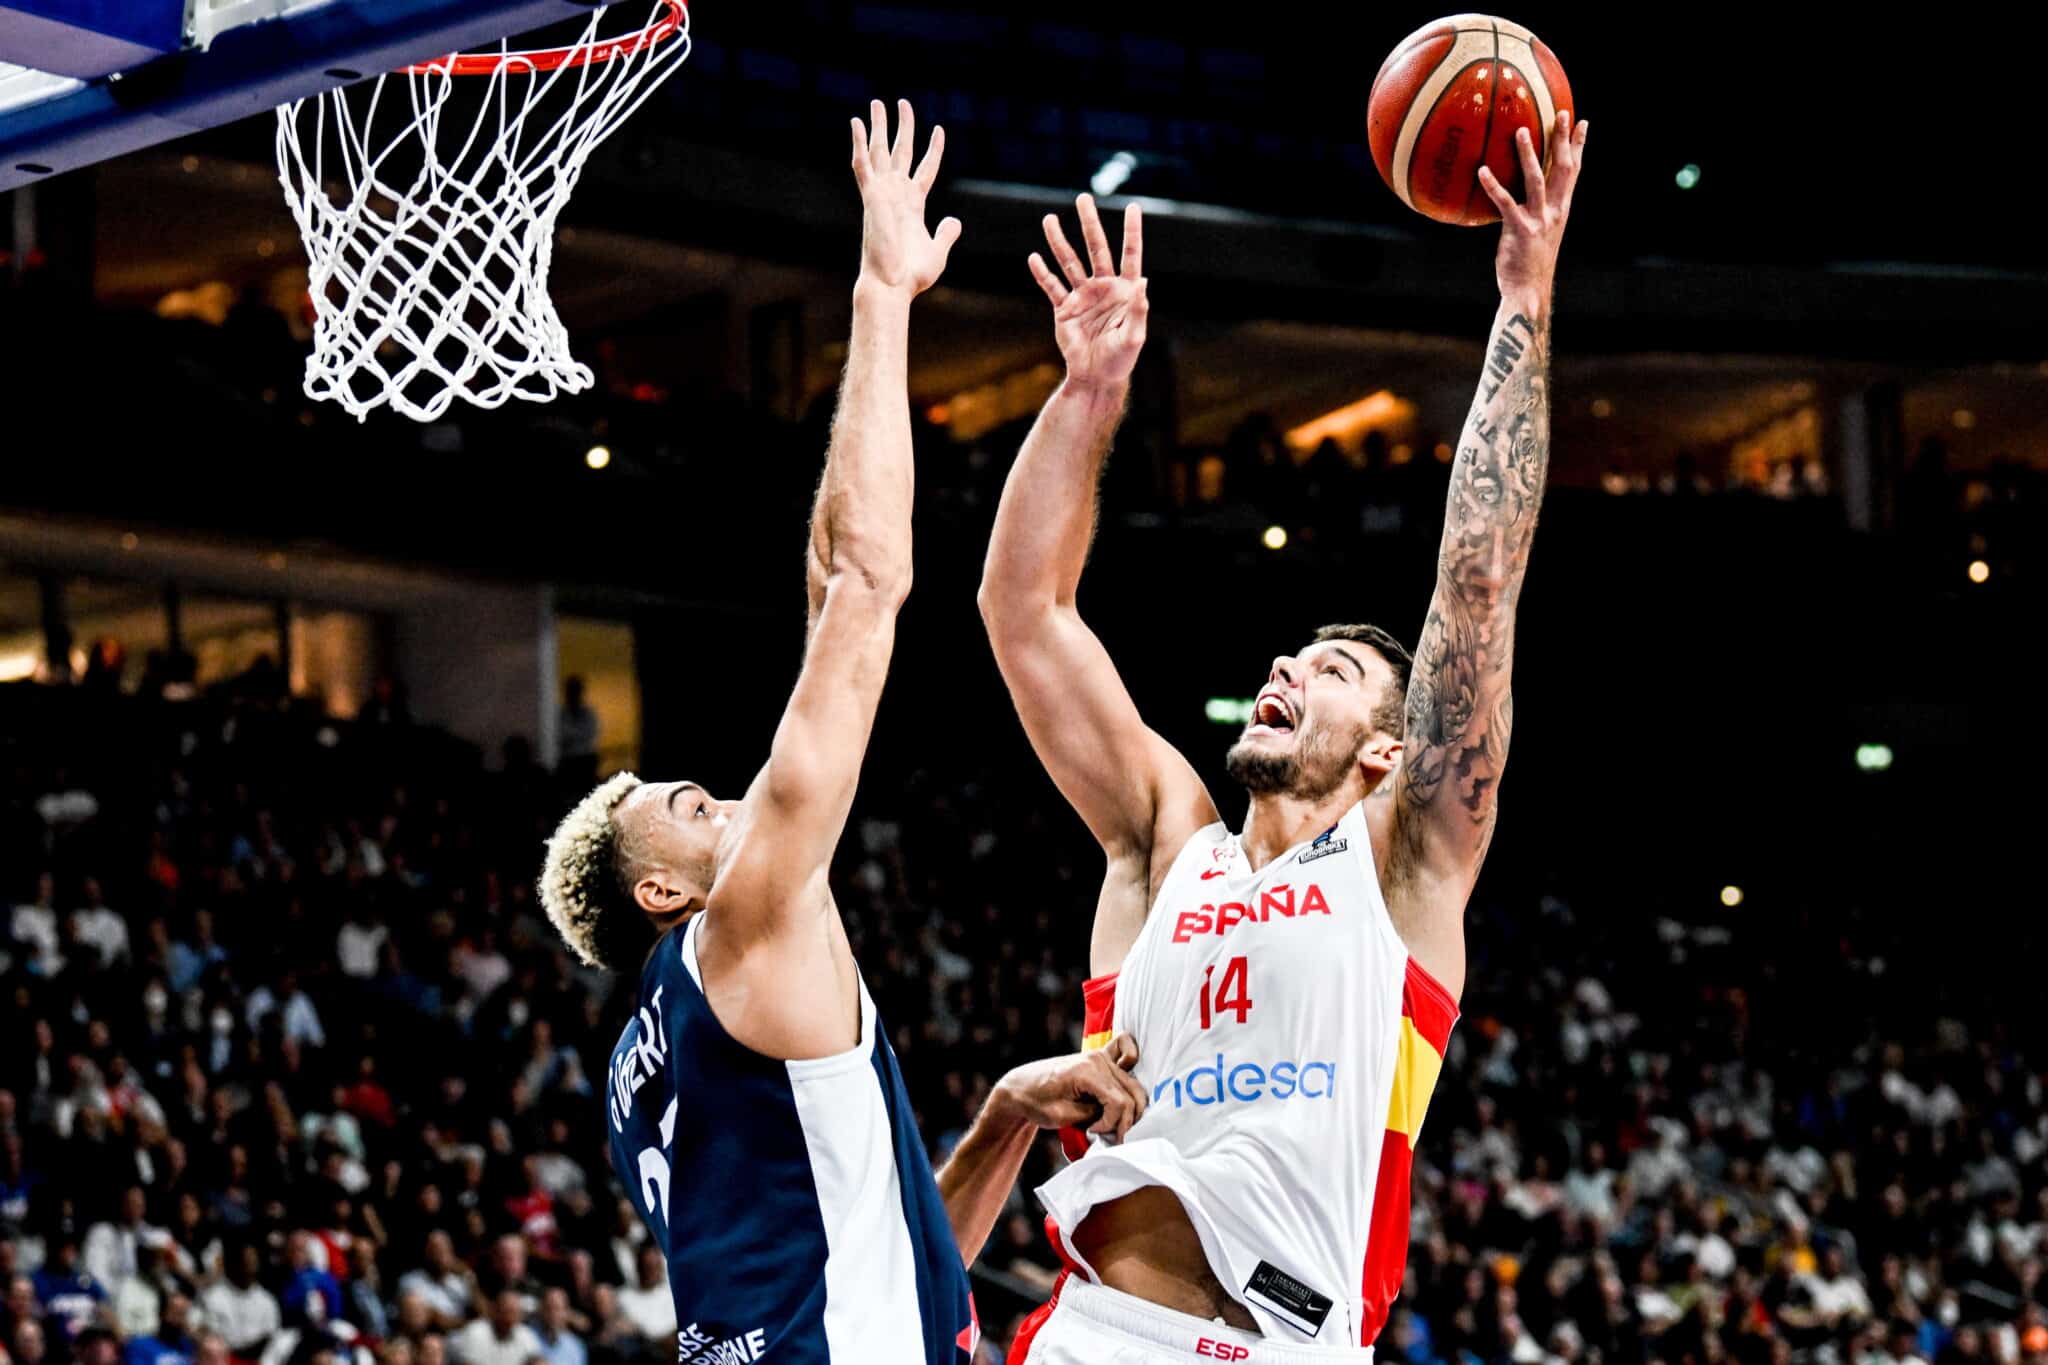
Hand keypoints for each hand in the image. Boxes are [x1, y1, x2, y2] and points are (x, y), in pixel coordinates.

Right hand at [850, 99, 959, 296]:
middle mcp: (896, 194)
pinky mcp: (871, 197)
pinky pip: (863, 165)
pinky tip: (856, 123)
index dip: (934, 150)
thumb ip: (946, 234)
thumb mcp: (938, 251)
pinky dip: (859, 144)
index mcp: (913, 205)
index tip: (939, 130)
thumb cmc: (911, 275)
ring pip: (880, 152)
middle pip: (900, 152)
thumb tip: (954, 222)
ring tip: (878, 102)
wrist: (892, 284)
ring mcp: (883, 194)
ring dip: (879, 127)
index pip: (925, 169)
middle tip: (902, 103)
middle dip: (902, 127)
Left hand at [993, 1032, 1147, 1142]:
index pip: (1119, 1102)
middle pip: (1131, 1095)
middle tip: (1107, 1134)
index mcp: (1086, 1071)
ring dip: (1129, 1108)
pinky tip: (1123, 1088)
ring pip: (1134, 1085)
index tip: (1093, 1132)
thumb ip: (1092, 1115)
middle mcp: (1098, 1059)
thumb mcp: (1061, 1116)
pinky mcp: (1101, 1057)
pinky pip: (1127, 1050)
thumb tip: (1116, 1117)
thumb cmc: (1035, 1101)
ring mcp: (1101, 1056)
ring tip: (1110, 1121)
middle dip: (1123, 1121)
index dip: (1111, 1124)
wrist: (1022, 1087)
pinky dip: (1133, 1066)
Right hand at [1029, 194, 1147, 389]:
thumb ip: (1138, 309)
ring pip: (1069, 262)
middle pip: (1096, 248)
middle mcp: (1103, 287)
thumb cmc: (1121, 359)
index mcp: (1125, 290)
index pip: (1130, 254)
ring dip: (1059, 241)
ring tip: (1049, 219)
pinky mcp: (1064, 309)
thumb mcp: (1134, 336)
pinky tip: (1034, 258)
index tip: (1132, 206)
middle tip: (1083, 198)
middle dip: (1089, 223)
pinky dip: (1042, 273)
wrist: (1095, 377)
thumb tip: (1143, 281)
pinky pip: (1052, 287)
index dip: (1132, 231)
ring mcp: (1082, 296)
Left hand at [1476, 110, 1587, 311]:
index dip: (1579, 146)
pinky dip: (1494, 186)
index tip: (1582, 122)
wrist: (1529, 292)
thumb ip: (1535, 212)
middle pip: (1563, 168)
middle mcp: (1555, 211)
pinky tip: (1482, 170)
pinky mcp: (1520, 231)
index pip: (1574, 171)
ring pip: (1536, 180)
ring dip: (1529, 154)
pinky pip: (1505, 203)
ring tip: (1521, 130)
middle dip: (1563, 139)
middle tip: (1561, 112)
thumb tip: (1521, 197)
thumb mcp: (1539, 234)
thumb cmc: (1530, 264)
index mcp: (1562, 209)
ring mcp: (1539, 220)